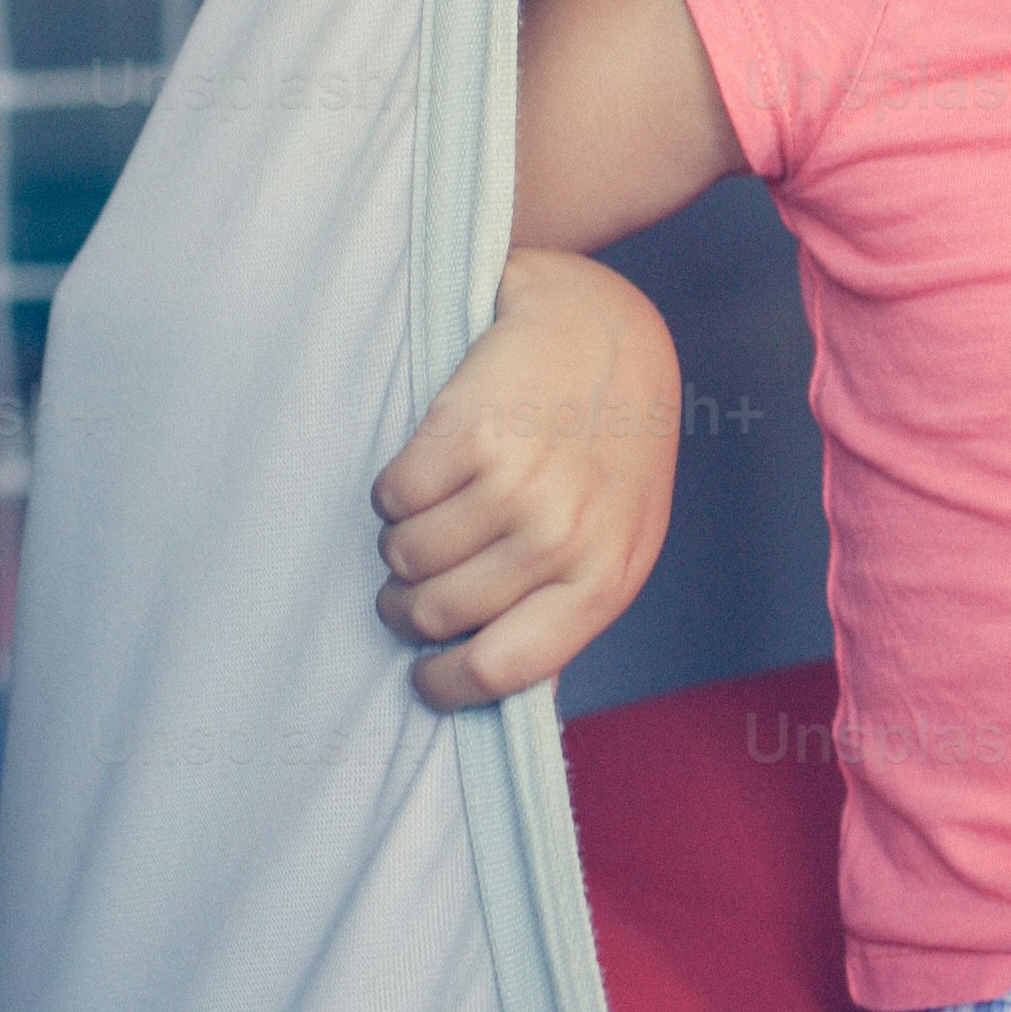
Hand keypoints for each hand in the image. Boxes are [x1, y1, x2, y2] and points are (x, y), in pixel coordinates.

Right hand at [371, 250, 681, 710]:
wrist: (606, 327)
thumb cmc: (609, 444)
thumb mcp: (617, 538)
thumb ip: (565, 606)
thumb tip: (495, 680)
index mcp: (605, 579)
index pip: (501, 670)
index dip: (445, 684)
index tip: (421, 676)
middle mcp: (564, 537)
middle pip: (436, 614)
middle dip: (410, 603)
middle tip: (416, 576)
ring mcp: (519, 483)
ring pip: (406, 555)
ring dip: (404, 538)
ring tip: (436, 508)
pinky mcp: (474, 431)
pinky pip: (393, 496)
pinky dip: (396, 486)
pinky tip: (434, 462)